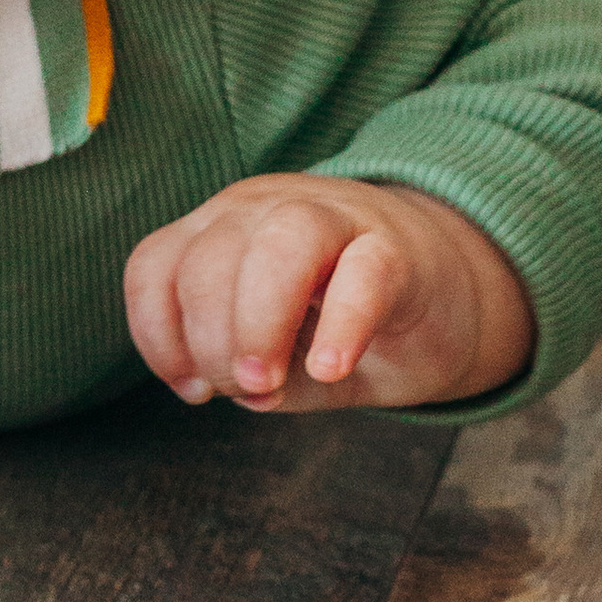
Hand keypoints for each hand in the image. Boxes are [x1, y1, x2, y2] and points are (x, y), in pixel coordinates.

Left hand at [126, 175, 532, 414]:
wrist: (444, 296)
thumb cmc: (342, 325)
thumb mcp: (282, 355)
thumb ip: (256, 374)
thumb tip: (247, 390)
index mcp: (222, 229)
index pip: (156, 265)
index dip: (157, 335)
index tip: (193, 390)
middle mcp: (266, 210)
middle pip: (209, 259)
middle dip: (210, 339)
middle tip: (245, 388)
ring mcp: (335, 218)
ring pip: (280, 244)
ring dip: (258, 324)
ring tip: (269, 382)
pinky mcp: (398, 248)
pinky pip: (365, 271)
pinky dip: (340, 324)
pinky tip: (330, 367)